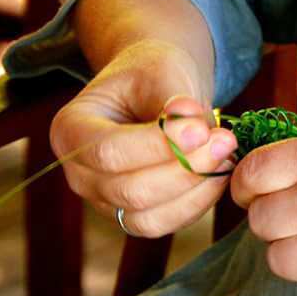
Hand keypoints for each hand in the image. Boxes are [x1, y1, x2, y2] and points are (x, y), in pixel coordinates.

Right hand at [49, 39, 237, 237]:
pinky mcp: (134, 215)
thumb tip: (194, 128)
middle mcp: (79, 173)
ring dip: (194, 190)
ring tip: (226, 155)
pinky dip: (198, 202)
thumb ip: (175, 100)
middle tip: (225, 140)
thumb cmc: (152, 74)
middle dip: (184, 169)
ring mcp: (104, 200)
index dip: (157, 146)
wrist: (156, 88)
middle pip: (129, 191)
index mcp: (70, 129)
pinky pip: (166, 224)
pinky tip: (220, 173)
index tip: (201, 129)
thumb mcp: (161, 71)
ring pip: (148, 218)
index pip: (109, 152)